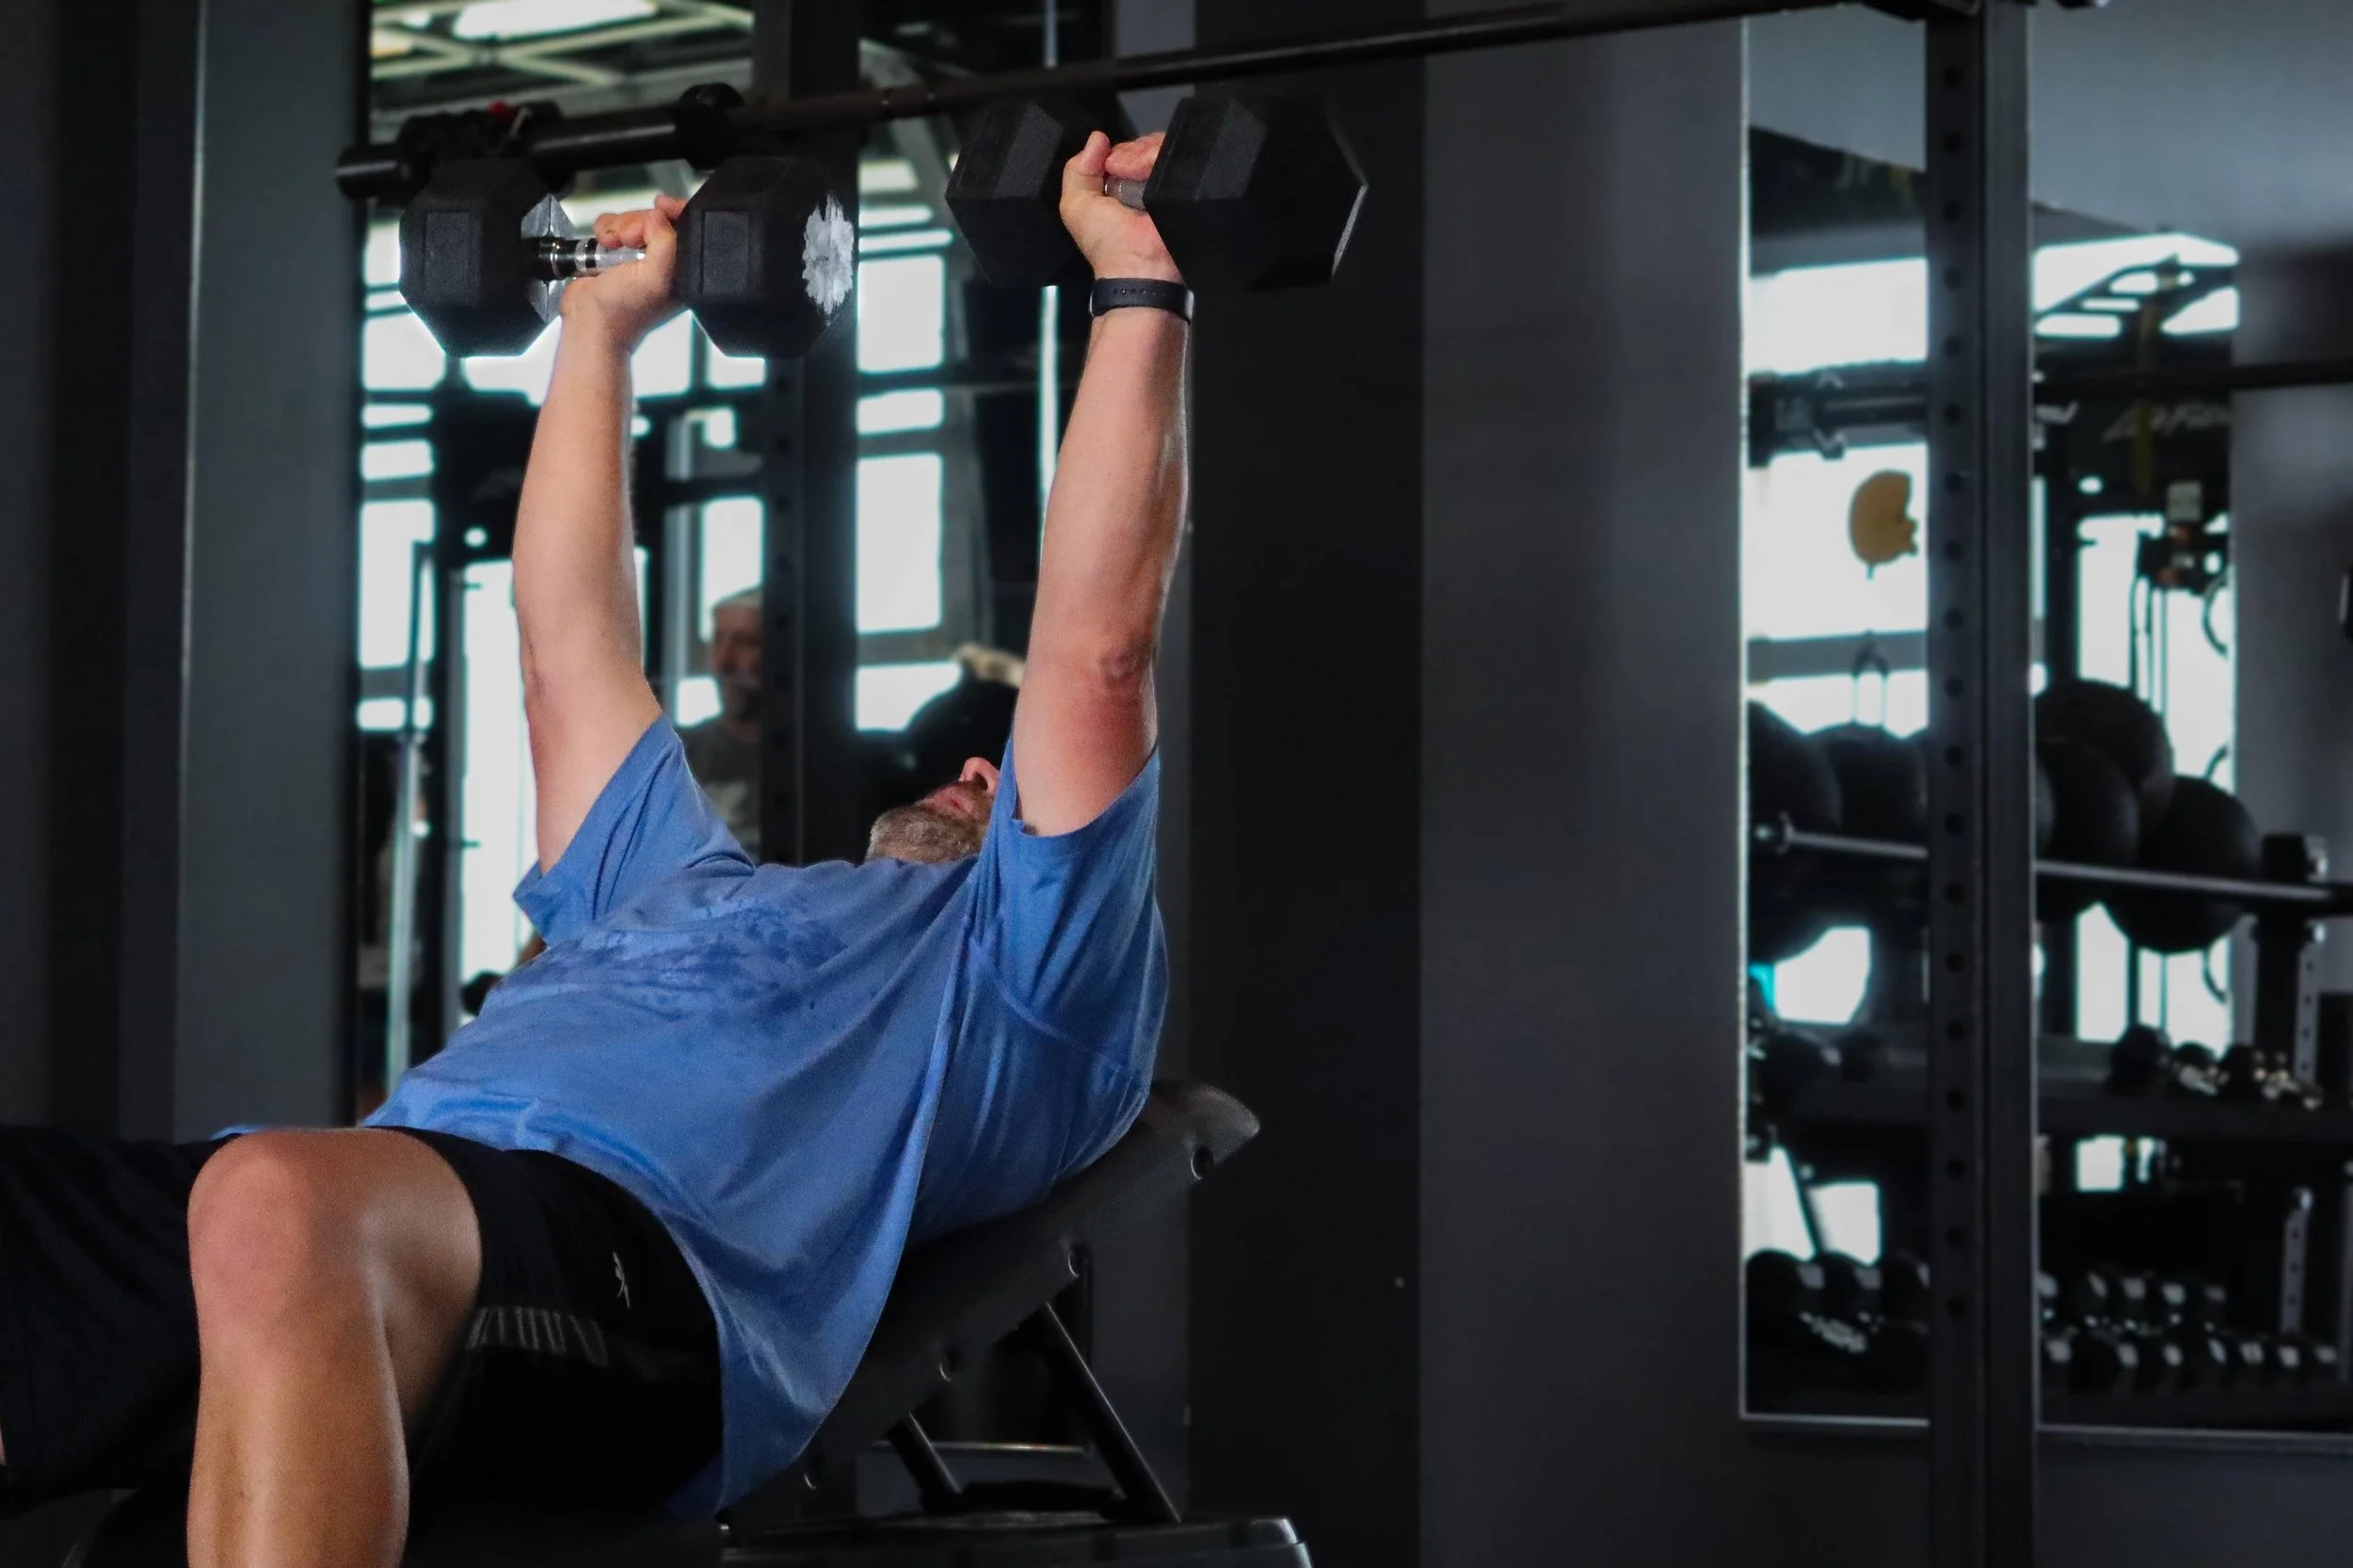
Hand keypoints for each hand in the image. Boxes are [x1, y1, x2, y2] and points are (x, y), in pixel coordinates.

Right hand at [559, 195, 686, 347]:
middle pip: (656, 218)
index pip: (687, 227)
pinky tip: (604, 246)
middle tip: (628, 241)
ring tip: (612, 247)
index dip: (675, 211)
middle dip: (638, 223)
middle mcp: (663, 260)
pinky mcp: (616, 251)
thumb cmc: (624, 311)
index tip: (661, 206)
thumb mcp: (657, 276)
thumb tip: (658, 217)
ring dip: (618, 227)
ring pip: (633, 219)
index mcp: (682, 268)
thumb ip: (666, 241)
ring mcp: (639, 255)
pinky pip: (614, 225)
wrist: (589, 321)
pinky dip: (605, 230)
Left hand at [1060, 132, 1181, 284]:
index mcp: (1125, 187)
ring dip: (1143, 153)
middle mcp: (1150, 183)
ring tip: (1137, 174)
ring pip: (1161, 146)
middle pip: (1145, 145)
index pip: (1126, 151)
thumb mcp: (1076, 207)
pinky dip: (1157, 155)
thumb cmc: (1107, 242)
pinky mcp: (1188, 182)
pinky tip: (1149, 170)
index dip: (1117, 150)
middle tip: (1122, 170)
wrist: (1141, 264)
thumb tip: (1097, 138)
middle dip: (1131, 150)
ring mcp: (1171, 182)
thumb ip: (1077, 171)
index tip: (1109, 162)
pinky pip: (1176, 154)